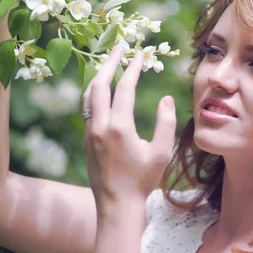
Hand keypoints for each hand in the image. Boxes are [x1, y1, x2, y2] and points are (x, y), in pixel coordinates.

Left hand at [82, 47, 176, 206]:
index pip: (124, 88)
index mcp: (119, 128)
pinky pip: (86, 108)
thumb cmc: (143, 180)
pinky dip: (94, 92)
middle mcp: (100, 126)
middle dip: (109, 62)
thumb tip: (166, 98)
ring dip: (98, 75)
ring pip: (89, 95)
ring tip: (109, 62)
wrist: (117, 205)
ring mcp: (90, 132)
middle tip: (119, 47)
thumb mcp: (162, 153)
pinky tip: (101, 88)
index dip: (132, 68)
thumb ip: (166, 123)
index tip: (139, 53)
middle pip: (100, 84)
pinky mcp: (86, 139)